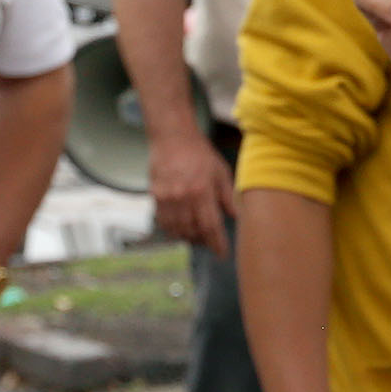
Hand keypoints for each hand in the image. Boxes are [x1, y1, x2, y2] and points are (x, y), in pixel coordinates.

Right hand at [151, 130, 236, 255]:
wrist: (172, 137)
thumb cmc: (200, 153)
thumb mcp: (220, 171)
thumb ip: (227, 196)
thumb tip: (235, 217)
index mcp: (202, 190)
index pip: (210, 225)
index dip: (217, 243)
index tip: (222, 254)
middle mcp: (183, 197)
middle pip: (192, 231)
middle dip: (203, 241)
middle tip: (210, 243)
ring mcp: (167, 197)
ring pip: (176, 229)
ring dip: (187, 237)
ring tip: (196, 237)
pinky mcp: (155, 196)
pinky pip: (163, 221)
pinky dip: (172, 229)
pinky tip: (180, 228)